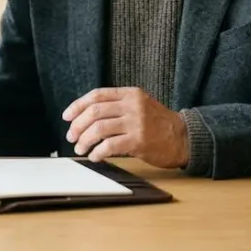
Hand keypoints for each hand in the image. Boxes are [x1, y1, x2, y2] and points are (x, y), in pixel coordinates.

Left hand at [62, 87, 188, 167]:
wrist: (183, 137)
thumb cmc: (159, 124)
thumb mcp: (140, 105)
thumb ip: (118, 106)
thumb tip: (86, 116)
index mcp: (131, 94)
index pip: (97, 95)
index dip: (78, 105)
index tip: (67, 116)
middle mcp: (133, 105)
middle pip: (94, 111)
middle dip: (78, 125)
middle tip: (71, 137)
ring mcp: (136, 122)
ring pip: (99, 128)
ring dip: (84, 140)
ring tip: (81, 148)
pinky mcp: (139, 140)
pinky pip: (110, 145)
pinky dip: (97, 152)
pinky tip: (95, 156)